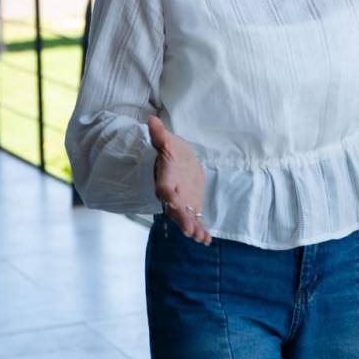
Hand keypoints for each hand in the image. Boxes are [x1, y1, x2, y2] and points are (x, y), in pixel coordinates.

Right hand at [149, 115, 210, 244]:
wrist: (177, 160)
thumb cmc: (170, 150)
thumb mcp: (165, 141)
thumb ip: (159, 134)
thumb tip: (151, 118)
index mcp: (165, 179)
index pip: (164, 187)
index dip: (168, 195)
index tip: (173, 202)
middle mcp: (172, 194)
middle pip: (175, 209)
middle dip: (182, 219)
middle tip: (189, 231)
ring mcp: (182, 202)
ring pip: (186, 218)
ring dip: (193, 228)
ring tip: (200, 238)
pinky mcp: (191, 206)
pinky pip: (195, 220)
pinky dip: (201, 230)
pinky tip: (207, 240)